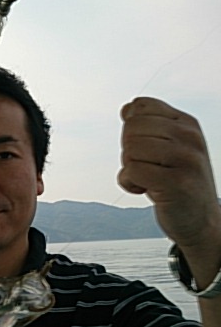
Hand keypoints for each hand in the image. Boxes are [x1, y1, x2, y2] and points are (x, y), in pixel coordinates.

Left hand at [118, 97, 220, 247]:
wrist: (201, 220)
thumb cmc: (177, 182)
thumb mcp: (168, 148)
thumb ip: (149, 127)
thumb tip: (127, 108)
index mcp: (187, 123)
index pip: (141, 106)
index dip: (131, 129)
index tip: (146, 148)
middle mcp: (190, 137)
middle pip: (131, 128)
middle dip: (128, 150)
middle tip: (147, 167)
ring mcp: (186, 159)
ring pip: (130, 149)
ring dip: (129, 168)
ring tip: (148, 178)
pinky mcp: (176, 183)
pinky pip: (131, 171)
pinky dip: (129, 183)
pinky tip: (145, 191)